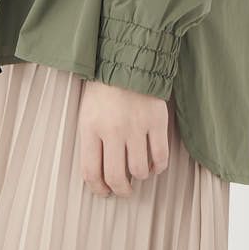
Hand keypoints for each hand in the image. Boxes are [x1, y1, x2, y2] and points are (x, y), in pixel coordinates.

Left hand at [77, 79, 170, 196]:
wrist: (128, 58)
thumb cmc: (104, 88)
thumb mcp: (87, 112)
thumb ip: (90, 141)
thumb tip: (99, 175)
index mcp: (91, 127)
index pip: (91, 172)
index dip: (98, 189)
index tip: (104, 191)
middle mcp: (113, 129)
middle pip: (116, 176)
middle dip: (121, 190)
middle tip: (124, 190)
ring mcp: (136, 125)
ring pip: (140, 170)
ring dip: (140, 176)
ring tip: (139, 171)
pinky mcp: (157, 121)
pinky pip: (161, 156)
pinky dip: (159, 166)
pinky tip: (155, 163)